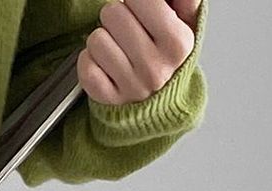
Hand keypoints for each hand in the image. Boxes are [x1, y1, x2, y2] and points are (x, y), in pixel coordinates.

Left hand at [78, 0, 199, 107]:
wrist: (161, 100)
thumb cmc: (168, 55)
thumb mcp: (186, 23)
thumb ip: (184, 0)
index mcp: (177, 43)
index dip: (135, 1)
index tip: (142, 12)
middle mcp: (154, 67)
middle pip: (112, 13)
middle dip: (116, 16)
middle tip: (127, 29)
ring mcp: (130, 86)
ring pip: (96, 39)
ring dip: (102, 38)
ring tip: (117, 47)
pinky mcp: (107, 99)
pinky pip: (85, 66)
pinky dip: (89, 60)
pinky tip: (105, 64)